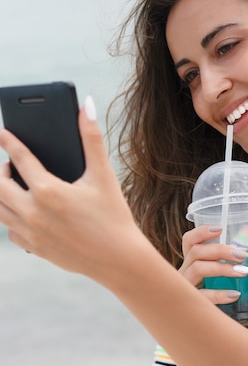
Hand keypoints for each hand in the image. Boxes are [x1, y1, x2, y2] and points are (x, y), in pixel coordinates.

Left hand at [0, 99, 138, 281]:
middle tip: (11, 163)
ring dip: (1, 193)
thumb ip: (92, 138)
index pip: (20, 159)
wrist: (119, 259)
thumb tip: (87, 106)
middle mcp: (33, 212)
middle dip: (1, 170)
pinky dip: (11, 216)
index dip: (10, 142)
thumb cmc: (113, 216)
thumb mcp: (103, 175)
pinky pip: (10, 230)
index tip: (2, 133)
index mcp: (48, 191)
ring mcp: (30, 233)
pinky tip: (24, 210)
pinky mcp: (33, 248)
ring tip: (13, 184)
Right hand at [178, 225, 247, 304]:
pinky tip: (234, 294)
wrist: (202, 330)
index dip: (201, 232)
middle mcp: (183, 273)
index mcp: (190, 262)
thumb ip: (241, 257)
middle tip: (243, 255)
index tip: (220, 228)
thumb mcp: (225, 275)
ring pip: (197, 269)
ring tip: (243, 272)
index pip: (188, 241)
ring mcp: (184, 289)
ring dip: (221, 267)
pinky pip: (201, 296)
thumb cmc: (217, 296)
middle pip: (196, 252)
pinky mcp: (189, 306)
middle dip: (220, 250)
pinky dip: (218, 294)